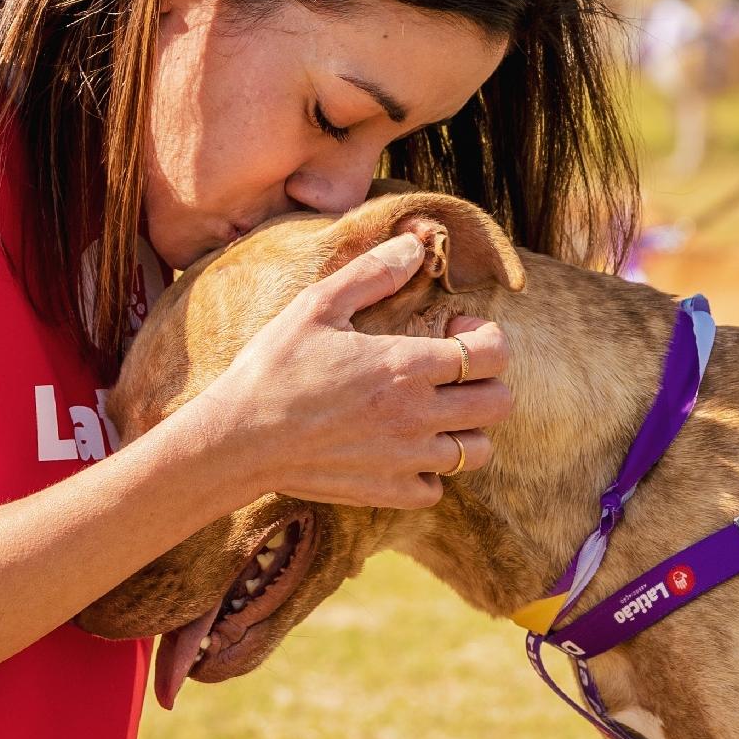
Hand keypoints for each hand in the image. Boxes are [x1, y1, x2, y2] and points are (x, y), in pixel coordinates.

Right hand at [200, 232, 512, 509]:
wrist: (238, 439)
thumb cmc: (274, 367)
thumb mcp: (317, 306)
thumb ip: (372, 273)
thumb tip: (415, 246)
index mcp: (406, 365)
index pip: (493, 355)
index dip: (489, 339)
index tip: (457, 333)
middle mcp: (417, 415)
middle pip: (499, 404)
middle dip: (486, 382)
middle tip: (452, 373)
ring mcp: (406, 459)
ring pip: (477, 451)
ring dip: (466, 429)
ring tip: (435, 413)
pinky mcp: (387, 491)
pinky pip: (437, 488)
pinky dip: (430, 471)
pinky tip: (402, 450)